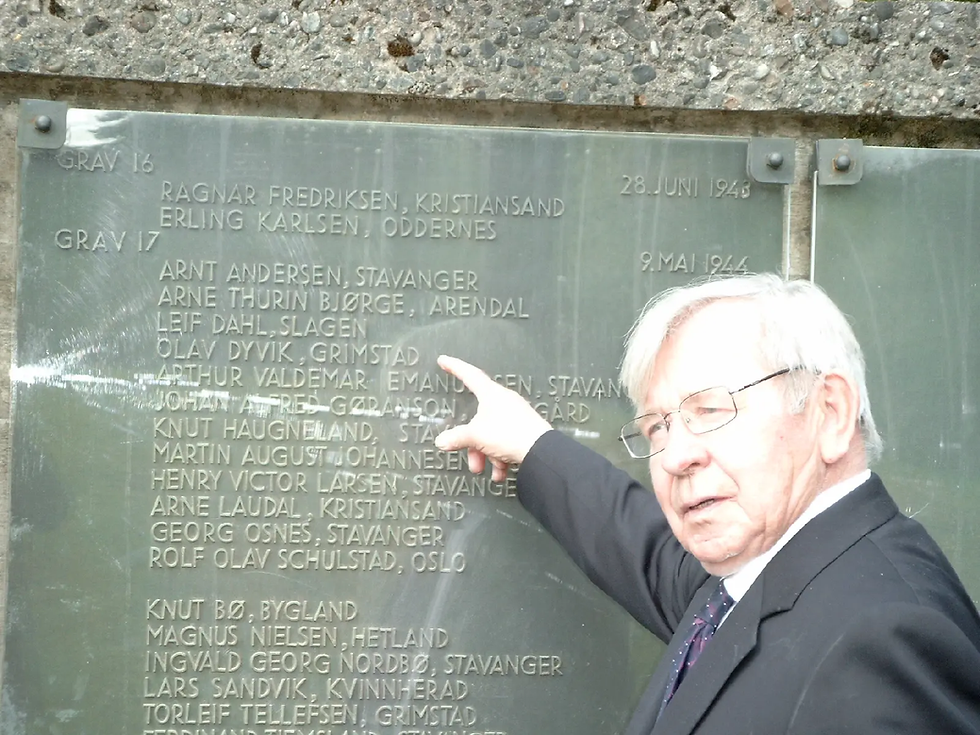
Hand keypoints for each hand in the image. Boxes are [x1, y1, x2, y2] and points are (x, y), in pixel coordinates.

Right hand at [434, 355, 551, 481]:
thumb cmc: (508, 434)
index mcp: (491, 394)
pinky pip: (506, 443)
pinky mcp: (525, 431)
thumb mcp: (476, 436)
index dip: (454, 367)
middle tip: (471, 460)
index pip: (469, 375)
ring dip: (485, 455)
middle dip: (472, 443)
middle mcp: (504, 401)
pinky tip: (500, 474)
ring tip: (485, 471)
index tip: (443, 361)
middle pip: (479, 419)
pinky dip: (500, 458)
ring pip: (492, 434)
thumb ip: (456, 438)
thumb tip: (442, 441)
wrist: (541, 451)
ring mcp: (516, 416)